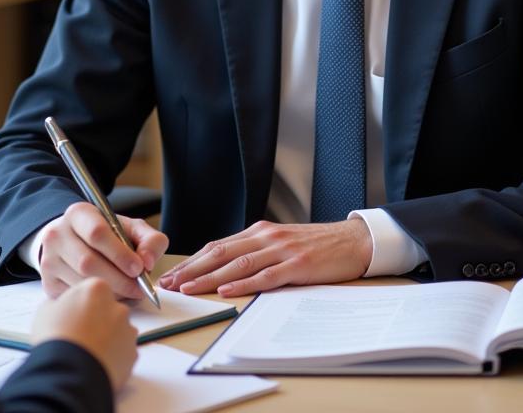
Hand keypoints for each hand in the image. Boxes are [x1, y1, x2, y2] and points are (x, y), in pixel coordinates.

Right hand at [31, 277, 137, 390]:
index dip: (81, 306)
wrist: (68, 374)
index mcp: (97, 288)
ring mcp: (127, 329)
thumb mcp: (46, 312)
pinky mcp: (132, 352)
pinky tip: (96, 362)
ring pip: (118, 330)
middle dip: (96, 321)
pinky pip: (123, 351)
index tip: (73, 317)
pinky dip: (113, 356)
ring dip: (106, 338)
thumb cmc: (57, 341)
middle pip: (108, 309)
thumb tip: (60, 309)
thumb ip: (59, 304)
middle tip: (79, 335)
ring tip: (86, 352)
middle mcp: (117, 306)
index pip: (93, 291)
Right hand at [38, 201, 167, 301]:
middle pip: (88, 262)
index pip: (97, 233)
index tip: (139, 268)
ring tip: (127, 293)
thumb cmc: (107, 236)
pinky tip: (108, 296)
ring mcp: (49, 260)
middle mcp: (57, 234)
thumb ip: (149, 240)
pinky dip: (95, 300)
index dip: (120, 254)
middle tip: (138, 289)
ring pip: (80, 282)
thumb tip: (147, 262)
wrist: (73, 242)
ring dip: (109, 292)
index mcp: (78, 214)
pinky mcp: (47, 283)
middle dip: (119, 279)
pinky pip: (74, 297)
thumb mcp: (131, 229)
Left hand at [157, 218, 373, 297]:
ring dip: (209, 278)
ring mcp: (281, 249)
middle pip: (221, 253)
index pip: (218, 246)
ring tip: (188, 288)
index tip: (173, 275)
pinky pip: (265, 275)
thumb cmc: (316, 245)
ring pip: (238, 264)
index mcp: (260, 231)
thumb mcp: (281, 243)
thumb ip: (256, 252)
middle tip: (169, 284)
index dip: (193, 261)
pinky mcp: (297, 264)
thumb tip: (226, 270)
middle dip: (192, 269)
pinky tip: (227, 291)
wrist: (352, 240)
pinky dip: (243, 283)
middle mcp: (266, 236)